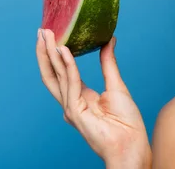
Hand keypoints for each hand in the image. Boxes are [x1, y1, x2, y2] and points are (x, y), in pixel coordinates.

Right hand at [36, 29, 150, 167]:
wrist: (132, 144)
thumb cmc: (126, 121)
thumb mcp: (117, 84)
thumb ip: (108, 63)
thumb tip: (109, 40)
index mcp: (80, 96)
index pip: (62, 72)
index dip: (56, 54)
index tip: (53, 34)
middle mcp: (71, 102)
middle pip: (52, 73)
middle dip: (45, 52)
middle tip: (42, 30)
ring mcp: (71, 108)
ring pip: (57, 76)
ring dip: (51, 54)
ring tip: (48, 35)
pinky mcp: (75, 113)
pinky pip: (71, 84)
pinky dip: (68, 66)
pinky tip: (65, 50)